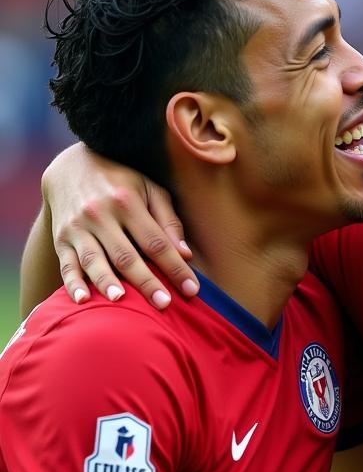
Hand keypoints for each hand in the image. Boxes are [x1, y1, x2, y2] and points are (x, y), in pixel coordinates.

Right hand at [41, 142, 198, 308]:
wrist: (71, 167)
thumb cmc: (122, 183)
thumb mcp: (150, 189)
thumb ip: (168, 220)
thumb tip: (185, 254)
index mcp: (127, 202)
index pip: (156, 242)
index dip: (175, 267)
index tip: (191, 289)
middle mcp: (99, 214)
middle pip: (126, 255)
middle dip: (146, 282)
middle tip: (164, 304)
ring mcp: (77, 228)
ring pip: (93, 261)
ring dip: (107, 283)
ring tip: (122, 302)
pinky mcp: (61, 239)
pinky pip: (66, 264)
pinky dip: (72, 284)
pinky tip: (83, 300)